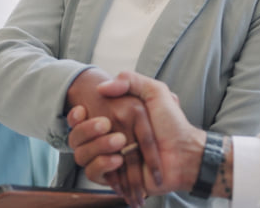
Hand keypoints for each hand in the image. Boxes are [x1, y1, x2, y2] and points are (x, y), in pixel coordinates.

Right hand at [66, 69, 160, 206]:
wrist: (184, 153)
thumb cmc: (172, 123)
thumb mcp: (155, 92)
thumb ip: (131, 81)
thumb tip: (102, 87)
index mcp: (115, 119)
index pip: (82, 118)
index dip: (75, 116)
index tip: (81, 110)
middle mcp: (108, 138)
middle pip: (77, 137)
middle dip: (86, 131)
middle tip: (104, 125)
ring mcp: (109, 158)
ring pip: (82, 155)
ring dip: (97, 147)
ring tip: (119, 144)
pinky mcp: (113, 177)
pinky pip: (92, 173)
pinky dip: (102, 166)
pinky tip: (117, 160)